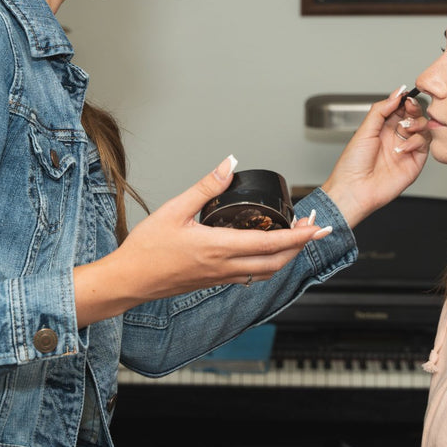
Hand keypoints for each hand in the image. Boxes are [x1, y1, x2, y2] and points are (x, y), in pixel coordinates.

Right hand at [74, 158, 331, 324]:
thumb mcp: (174, 209)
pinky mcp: (214, 282)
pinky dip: (267, 264)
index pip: (270, 244)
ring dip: (286, 257)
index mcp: (219, 247)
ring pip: (266, 272)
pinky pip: (250, 276)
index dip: (298, 236)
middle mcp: (225, 267)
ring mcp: (221, 277)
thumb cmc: (146, 249)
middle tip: (314, 230)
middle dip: (300, 247)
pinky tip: (265, 252)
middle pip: (277, 262)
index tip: (317, 228)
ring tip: (296, 238)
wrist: (129, 281)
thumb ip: (205, 187)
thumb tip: (228, 164)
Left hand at [320, 86, 429, 227]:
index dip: (404, 101)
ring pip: (423, 129)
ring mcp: (406, 149)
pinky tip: (403, 147)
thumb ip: (380, 110)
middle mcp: (396, 138)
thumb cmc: (352, 164)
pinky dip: (416, 142)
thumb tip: (396, 94)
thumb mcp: (364, 130)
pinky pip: (424, 146)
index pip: (400, 109)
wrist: (355, 189)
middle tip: (409, 108)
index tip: (405, 97)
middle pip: (414, 117)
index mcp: (382, 128)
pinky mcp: (414, 162)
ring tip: (405, 128)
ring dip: (417, 124)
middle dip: (414, 109)